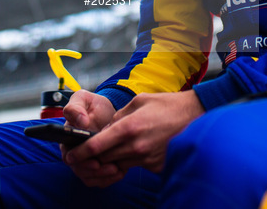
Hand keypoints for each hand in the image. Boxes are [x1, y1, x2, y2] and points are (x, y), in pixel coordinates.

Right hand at [60, 90, 119, 185]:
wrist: (109, 112)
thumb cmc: (94, 106)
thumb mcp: (83, 99)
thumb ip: (76, 108)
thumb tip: (80, 121)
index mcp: (67, 139)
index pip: (69, 156)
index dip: (81, 161)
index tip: (94, 161)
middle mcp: (75, 153)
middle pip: (80, 170)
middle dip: (96, 172)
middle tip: (112, 167)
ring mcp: (86, 161)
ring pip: (91, 177)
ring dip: (104, 177)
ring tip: (119, 170)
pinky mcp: (98, 167)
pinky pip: (101, 179)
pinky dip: (110, 179)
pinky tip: (121, 172)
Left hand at [64, 90, 204, 186]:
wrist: (196, 115)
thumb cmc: (166, 105)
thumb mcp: (138, 101)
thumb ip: (118, 116)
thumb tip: (107, 129)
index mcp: (128, 128)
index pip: (96, 146)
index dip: (80, 153)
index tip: (71, 155)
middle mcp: (135, 147)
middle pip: (104, 159)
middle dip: (96, 155)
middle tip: (92, 149)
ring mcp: (146, 159)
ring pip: (119, 164)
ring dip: (114, 157)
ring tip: (121, 143)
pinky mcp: (156, 166)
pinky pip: (136, 166)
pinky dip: (132, 158)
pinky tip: (140, 145)